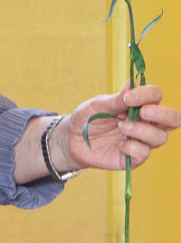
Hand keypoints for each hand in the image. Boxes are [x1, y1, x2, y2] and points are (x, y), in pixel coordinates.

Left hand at [51, 85, 179, 172]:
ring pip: (161, 137)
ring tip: (122, 127)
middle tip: (142, 112)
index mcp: (139, 105)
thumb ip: (116, 98)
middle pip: (173, 118)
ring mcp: (141, 141)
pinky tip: (120, 145)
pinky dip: (133, 147)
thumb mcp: (98, 105)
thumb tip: (132, 84)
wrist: (72, 139)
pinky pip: (144, 154)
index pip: (156, 96)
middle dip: (162, 114)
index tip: (128, 98)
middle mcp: (145, 122)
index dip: (147, 95)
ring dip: (142, 130)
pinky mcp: (133, 158)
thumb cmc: (88, 118)